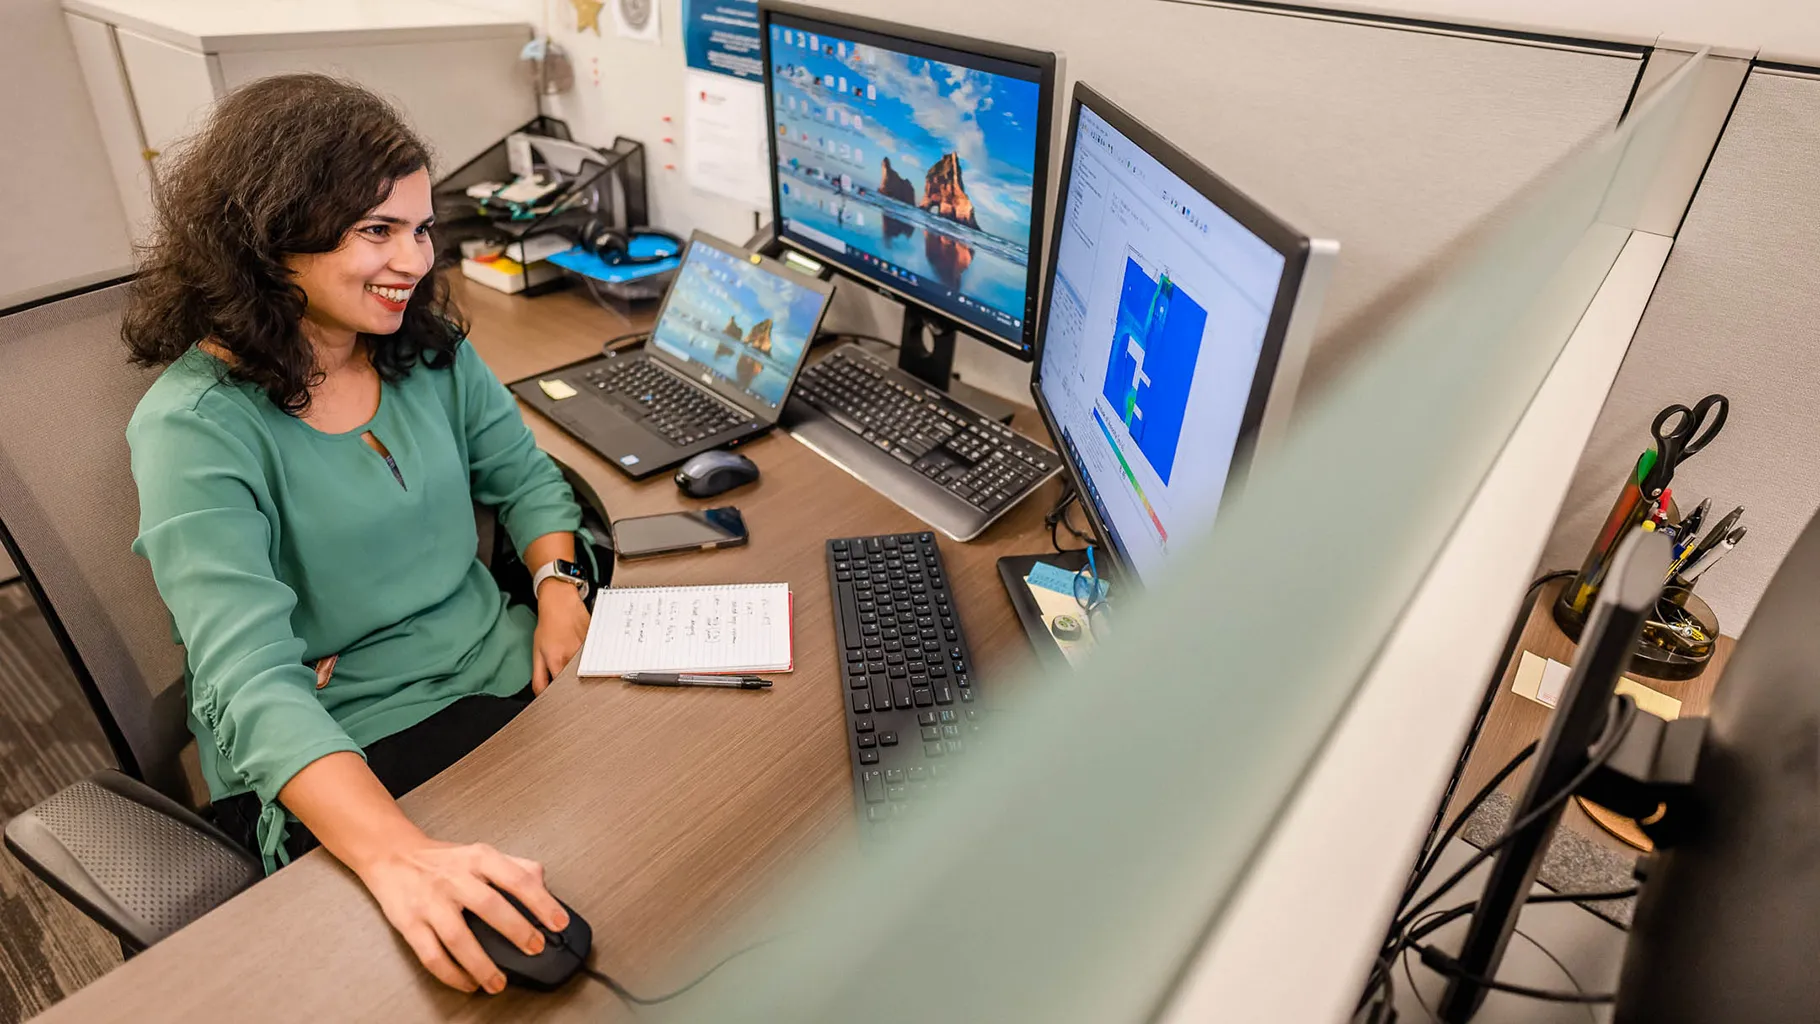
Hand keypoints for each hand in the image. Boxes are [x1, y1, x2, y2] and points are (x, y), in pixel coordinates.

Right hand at [356, 836, 568, 993]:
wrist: (392, 855)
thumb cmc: (440, 860)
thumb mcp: (480, 853)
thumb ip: (514, 866)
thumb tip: (542, 883)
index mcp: (478, 858)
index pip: (516, 878)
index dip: (541, 901)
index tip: (558, 922)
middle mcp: (455, 878)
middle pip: (490, 906)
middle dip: (517, 931)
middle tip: (534, 949)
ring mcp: (431, 902)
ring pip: (459, 938)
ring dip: (482, 964)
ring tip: (498, 982)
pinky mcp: (410, 924)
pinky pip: (432, 955)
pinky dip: (452, 974)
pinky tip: (467, 983)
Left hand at [531, 581, 589, 694]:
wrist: (561, 603)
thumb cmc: (549, 626)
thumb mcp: (537, 653)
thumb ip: (539, 678)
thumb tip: (541, 697)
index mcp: (558, 662)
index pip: (561, 692)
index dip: (561, 697)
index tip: (561, 697)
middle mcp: (575, 658)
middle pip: (578, 685)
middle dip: (574, 688)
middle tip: (571, 680)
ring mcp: (588, 652)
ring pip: (589, 674)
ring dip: (584, 674)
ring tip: (578, 664)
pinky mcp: (598, 645)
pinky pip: (597, 662)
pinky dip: (593, 663)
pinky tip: (586, 655)